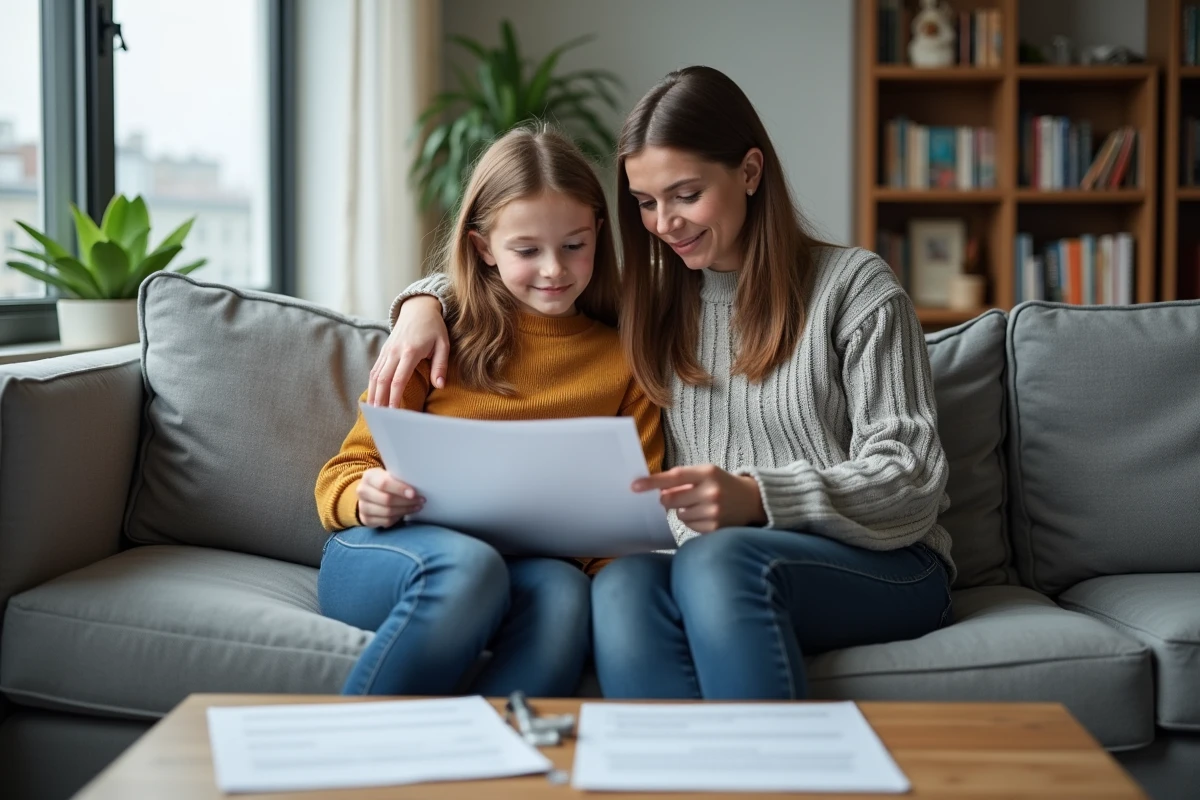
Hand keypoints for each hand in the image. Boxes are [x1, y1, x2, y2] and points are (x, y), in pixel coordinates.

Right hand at [356, 468, 423, 527]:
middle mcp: (362, 491)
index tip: (414, 493)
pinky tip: (405, 513)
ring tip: (416, 507)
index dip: (400, 489)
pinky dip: (397, 518)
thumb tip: (418, 484)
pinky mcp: (366, 519)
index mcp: (369, 476)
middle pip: (386, 500)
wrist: (370, 492)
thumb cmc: (386, 482)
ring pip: (387, 512)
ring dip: (405, 510)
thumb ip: (399, 478)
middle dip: (406, 501)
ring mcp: (362, 506)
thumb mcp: (390, 474)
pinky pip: (385, 521)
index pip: (384, 483)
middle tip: (420, 501)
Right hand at [367, 295, 450, 407]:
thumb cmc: (434, 328)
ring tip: (372, 411)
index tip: (393, 412)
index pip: (398, 379)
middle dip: (380, 400)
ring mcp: (387, 351)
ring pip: (375, 375)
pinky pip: (375, 369)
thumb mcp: (443, 344)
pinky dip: (372, 384)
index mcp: (410, 352)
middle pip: (382, 380)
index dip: (394, 397)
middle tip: (379, 417)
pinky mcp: (384, 350)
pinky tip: (373, 396)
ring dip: (373, 394)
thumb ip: (440, 365)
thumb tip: (440, 385)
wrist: (418, 308)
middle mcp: (395, 352)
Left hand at [632, 465, 765, 532]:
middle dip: (667, 499)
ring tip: (700, 504)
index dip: (652, 482)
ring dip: (683, 510)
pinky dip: (693, 520)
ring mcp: (713, 511)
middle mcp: (710, 492)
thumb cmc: (722, 483)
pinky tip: (706, 515)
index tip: (635, 486)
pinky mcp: (715, 528)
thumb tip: (655, 489)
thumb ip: (682, 478)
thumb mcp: (706, 473)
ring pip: (679, 514)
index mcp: (707, 473)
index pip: (674, 477)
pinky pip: (689, 525)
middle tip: (674, 497)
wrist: (753, 500)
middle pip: (670, 499)